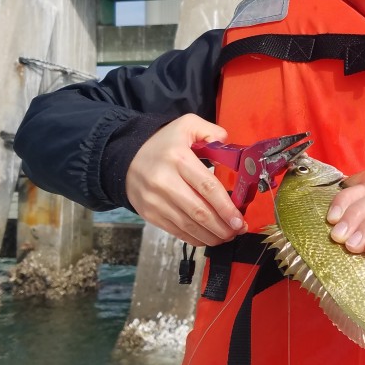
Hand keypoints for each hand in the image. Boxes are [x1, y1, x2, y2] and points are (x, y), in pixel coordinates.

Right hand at [125, 114, 247, 246]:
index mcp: (179, 159)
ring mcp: (156, 201)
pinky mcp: (150, 214)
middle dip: (222, 226)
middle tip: (238, 230)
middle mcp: (165, 182)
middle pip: (199, 211)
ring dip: (212, 235)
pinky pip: (177, 231)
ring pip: (189, 225)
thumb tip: (226, 144)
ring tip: (227, 236)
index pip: (207, 187)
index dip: (226, 207)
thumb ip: (210, 131)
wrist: (125, 158)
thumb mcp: (186, 125)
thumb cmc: (163, 144)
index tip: (239, 219)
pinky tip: (209, 238)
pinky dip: (195, 238)